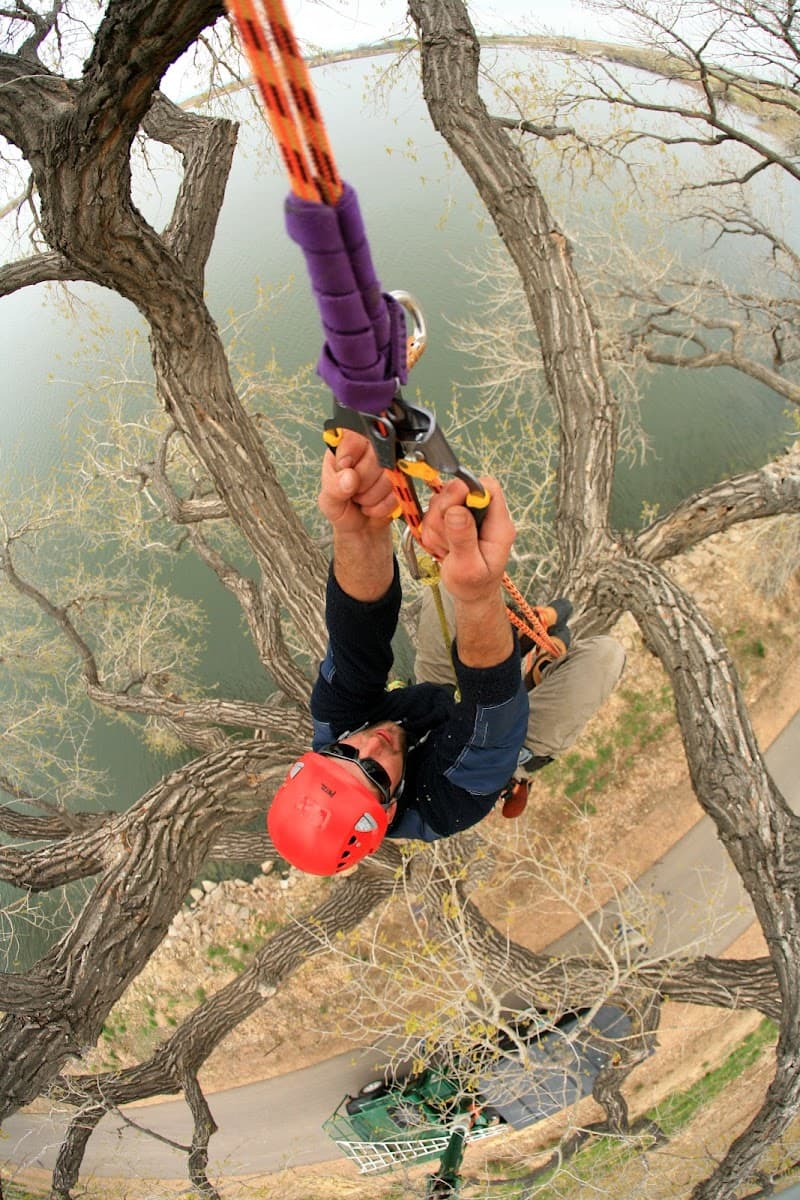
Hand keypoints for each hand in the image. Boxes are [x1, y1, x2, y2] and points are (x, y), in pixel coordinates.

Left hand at [318, 431, 396, 535]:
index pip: (354, 436)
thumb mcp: (328, 500)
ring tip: (362, 500)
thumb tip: (349, 476)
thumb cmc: (341, 508)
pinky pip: (398, 491)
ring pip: (389, 474)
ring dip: (372, 496)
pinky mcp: (401, 481)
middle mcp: (368, 452)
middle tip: (353, 491)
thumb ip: (334, 487)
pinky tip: (373, 506)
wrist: (359, 528)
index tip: (345, 469)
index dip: (351, 455)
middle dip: (363, 481)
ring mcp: (387, 465)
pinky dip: (383, 505)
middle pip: (376, 454)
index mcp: (345, 447)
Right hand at [420, 476, 514, 601]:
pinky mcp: (451, 519)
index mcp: (498, 523)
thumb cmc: (474, 584)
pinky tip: (442, 547)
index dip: (466, 490)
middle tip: (446, 539)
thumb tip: (456, 510)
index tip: (451, 508)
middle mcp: (484, 514)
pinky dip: (431, 532)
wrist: (470, 593)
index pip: (487, 486)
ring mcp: (466, 515)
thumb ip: (464, 539)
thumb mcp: (469, 568)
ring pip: (441, 501)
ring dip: (435, 526)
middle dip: (443, 512)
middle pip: (458, 490)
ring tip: (446, 549)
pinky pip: (432, 514)